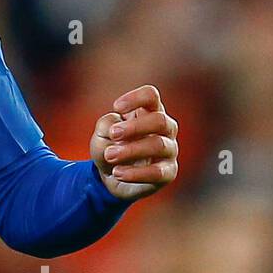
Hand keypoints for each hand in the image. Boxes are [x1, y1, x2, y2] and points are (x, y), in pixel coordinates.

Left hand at [90, 84, 178, 200]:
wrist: (111, 177)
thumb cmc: (110, 147)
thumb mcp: (102, 134)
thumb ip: (106, 125)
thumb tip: (116, 126)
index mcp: (148, 111)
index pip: (151, 96)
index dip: (136, 98)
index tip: (116, 107)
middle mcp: (164, 128)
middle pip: (160, 120)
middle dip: (134, 127)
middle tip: (113, 134)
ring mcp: (169, 150)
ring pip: (159, 145)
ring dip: (131, 150)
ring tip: (109, 155)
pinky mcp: (168, 172)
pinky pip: (158, 172)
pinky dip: (135, 173)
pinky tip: (117, 172)